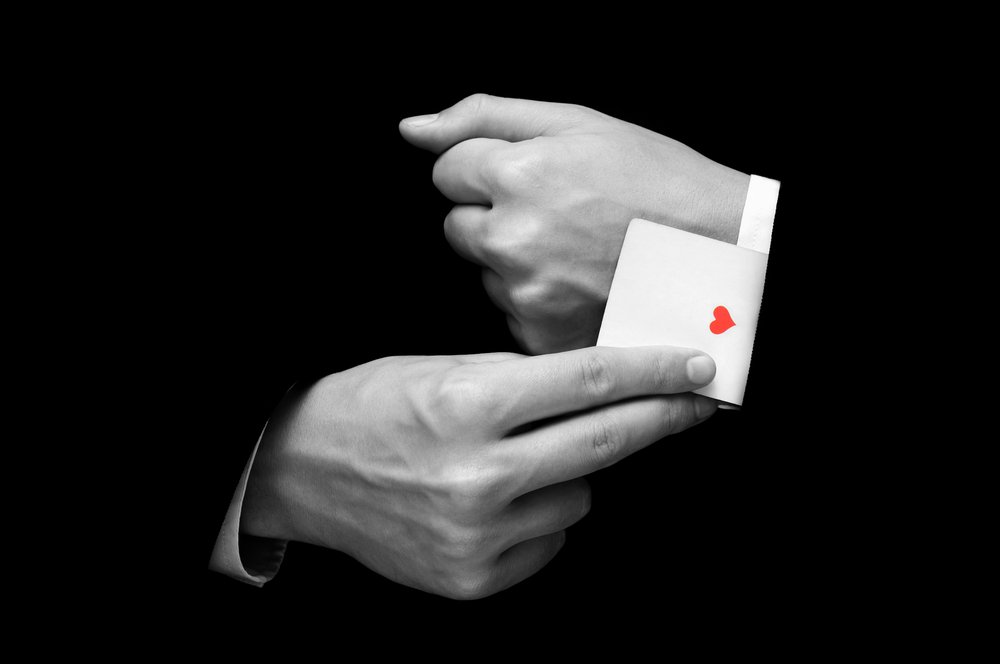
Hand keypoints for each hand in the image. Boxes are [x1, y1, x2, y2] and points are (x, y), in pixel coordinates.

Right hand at [241, 346, 717, 598]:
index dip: (654, 371)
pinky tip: (501, 501)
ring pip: (580, 497)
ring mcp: (476, 535)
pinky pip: (550, 542)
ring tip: (519, 458)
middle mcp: (477, 475)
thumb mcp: (444, 369)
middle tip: (694, 404)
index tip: (697, 367)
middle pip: (605, 443)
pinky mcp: (472, 578)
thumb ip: (524, 381)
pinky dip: (542, 517)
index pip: (589, 381)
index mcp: (469, 406)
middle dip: (660, 418)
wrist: (302, 472)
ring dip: (572, 472)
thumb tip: (607, 383)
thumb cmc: (373, 406)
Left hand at [399, 94, 749, 353]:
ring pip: (486, 272)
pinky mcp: (543, 335)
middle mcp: (511, 238)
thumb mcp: (575, 121)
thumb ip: (482, 117)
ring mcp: (527, 293)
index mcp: (516, 174)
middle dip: (493, 218)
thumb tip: (412, 129)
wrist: (723, 251)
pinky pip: (513, 313)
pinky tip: (583, 285)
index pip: (447, 170)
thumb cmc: (658, 180)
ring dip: (517, 263)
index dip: (488, 170)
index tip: (530, 178)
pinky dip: (539, 302)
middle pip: (458, 226)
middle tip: (560, 216)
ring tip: (580, 253)